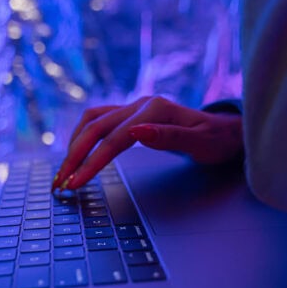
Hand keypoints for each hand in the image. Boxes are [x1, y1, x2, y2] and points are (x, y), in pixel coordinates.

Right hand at [52, 96, 242, 189]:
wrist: (226, 131)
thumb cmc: (217, 141)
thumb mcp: (201, 144)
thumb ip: (169, 138)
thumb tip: (136, 132)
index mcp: (155, 109)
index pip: (114, 139)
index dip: (92, 162)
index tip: (76, 183)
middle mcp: (140, 104)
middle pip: (95, 128)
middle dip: (74, 156)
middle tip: (59, 183)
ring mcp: (134, 107)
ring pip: (92, 120)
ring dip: (73, 145)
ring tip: (62, 171)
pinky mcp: (130, 113)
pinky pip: (98, 120)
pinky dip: (82, 136)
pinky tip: (75, 152)